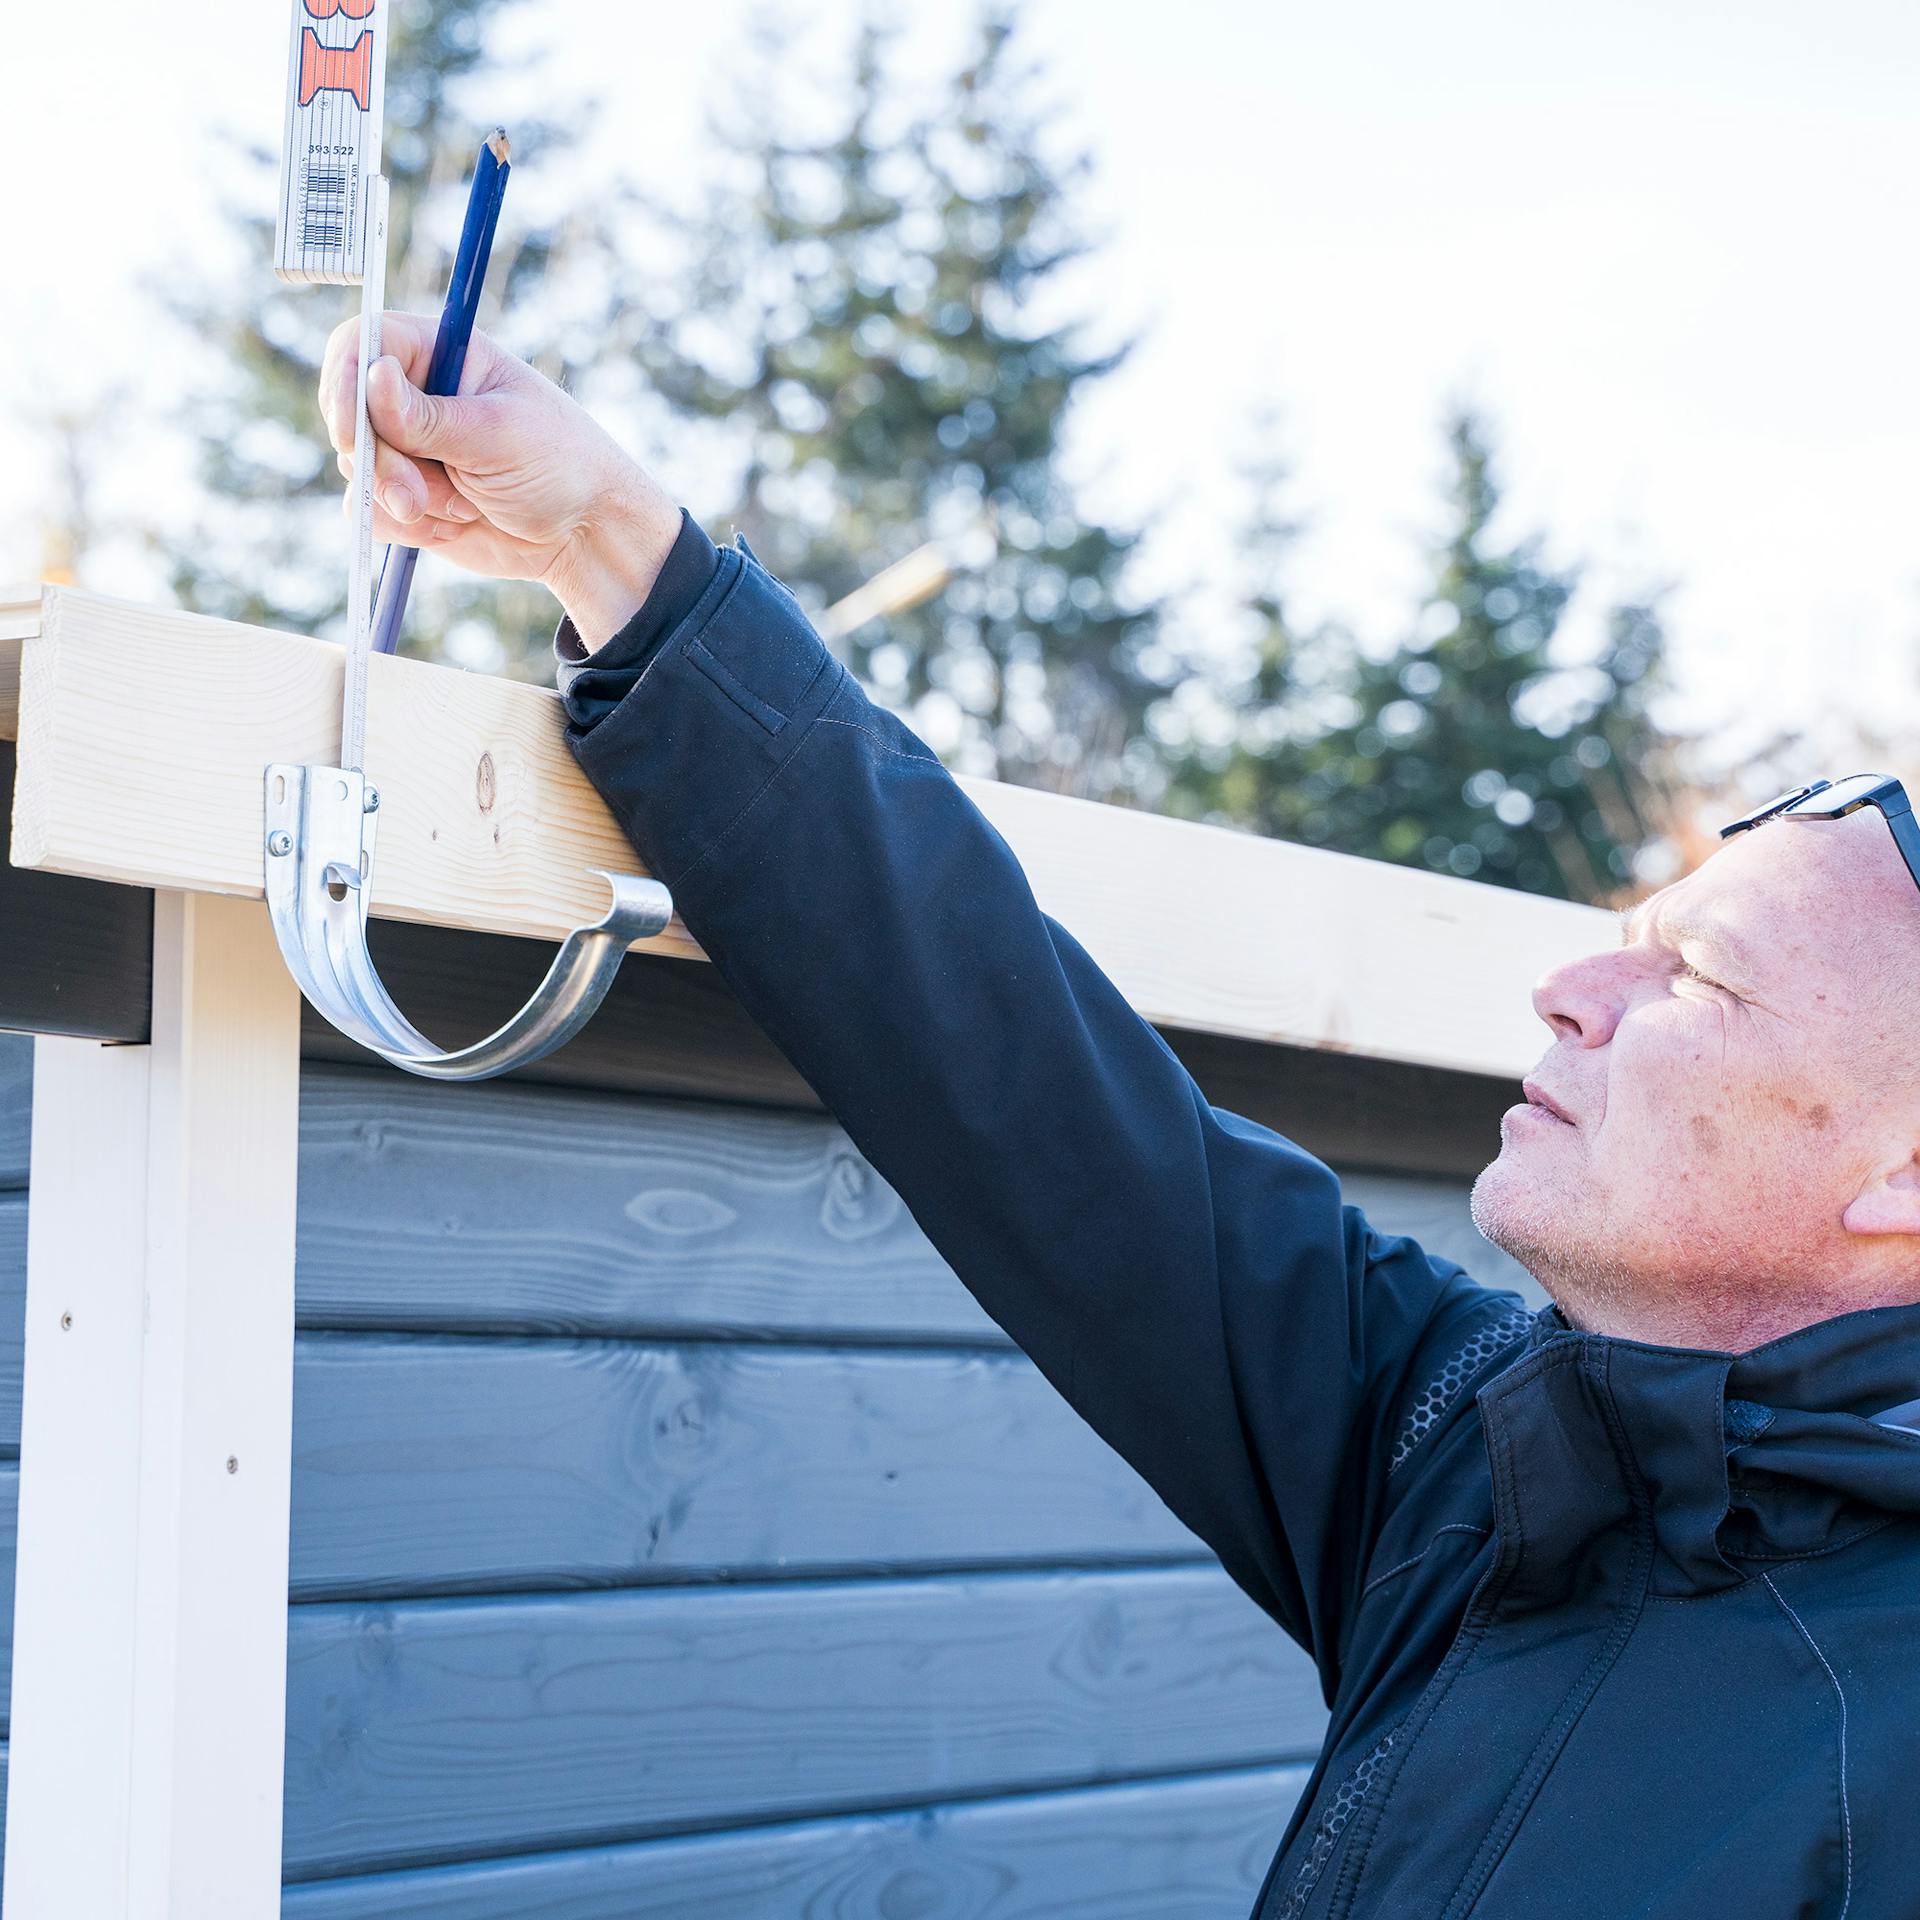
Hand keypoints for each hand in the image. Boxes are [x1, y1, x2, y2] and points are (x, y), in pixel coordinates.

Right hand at [318, 312, 681, 647]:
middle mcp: (417, 395)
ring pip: (357, 467)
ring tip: (463, 508)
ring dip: (402, 498)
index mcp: (443, 355)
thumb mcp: (499, 436)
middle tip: (415, 496)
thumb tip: (371, 376)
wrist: (583, 536)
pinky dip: (405, 527)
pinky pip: (370, 511)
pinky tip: (453, 527)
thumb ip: (430, 416)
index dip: (346, 383)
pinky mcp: (407, 495)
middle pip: (350, 411)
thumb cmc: (560, 468)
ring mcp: (408, 447)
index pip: (364, 342)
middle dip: (378, 461)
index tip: (352, 433)